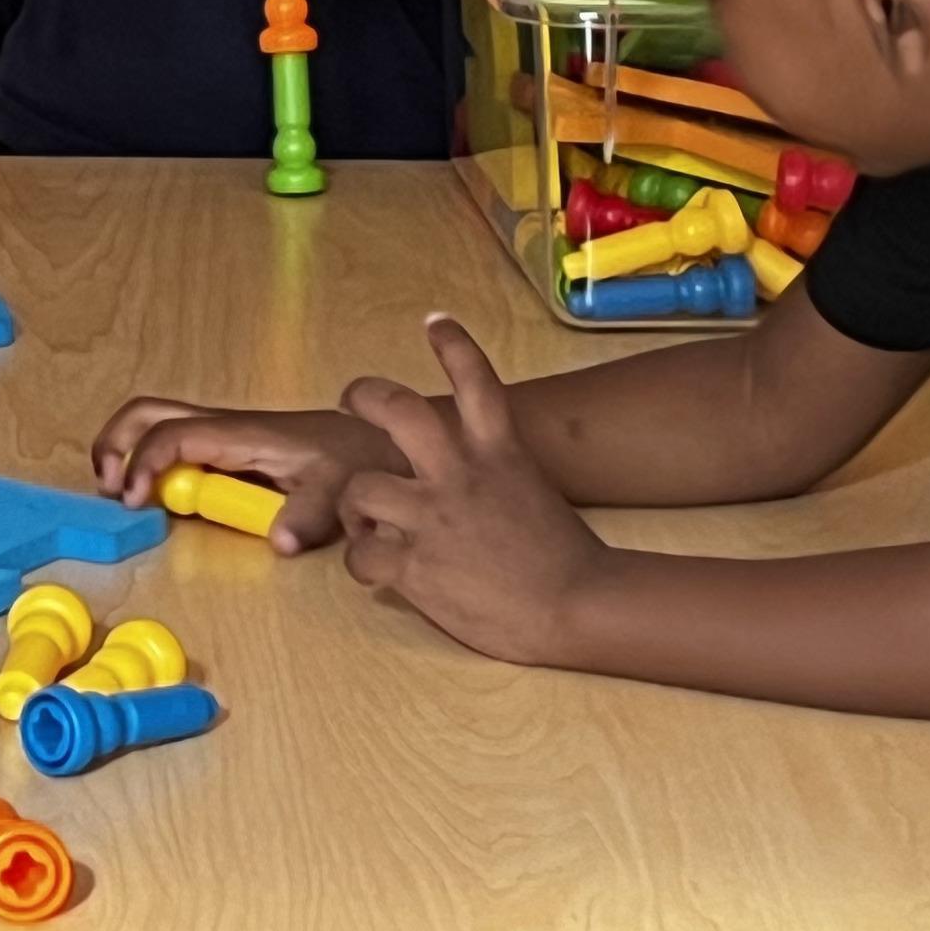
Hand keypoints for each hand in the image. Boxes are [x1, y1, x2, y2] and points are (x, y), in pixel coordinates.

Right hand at [88, 396, 399, 554]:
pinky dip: (151, 463)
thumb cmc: (355, 460)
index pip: (172, 434)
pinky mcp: (230, 451)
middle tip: (106, 487)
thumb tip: (280, 543)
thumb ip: (307, 516)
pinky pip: (176, 445)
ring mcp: (224, 437)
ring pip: (157, 423)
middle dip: (115, 441)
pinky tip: (156, 498)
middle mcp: (223, 428)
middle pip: (148, 412)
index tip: (133, 501)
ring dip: (127, 449)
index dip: (144, 463)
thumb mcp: (338, 491)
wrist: (378, 442)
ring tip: (121, 494)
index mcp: (240, 434)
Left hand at [332, 317, 607, 662]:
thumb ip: (491, 474)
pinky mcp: (417, 567)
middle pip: (399, 412)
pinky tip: (376, 569)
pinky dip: (361, 562)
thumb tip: (459, 477)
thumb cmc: (563, 557)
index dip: (454, 346)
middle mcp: (461, 476)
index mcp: (499, 454)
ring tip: (363, 522)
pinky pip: (362, 556)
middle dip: (365, 396)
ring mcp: (435, 520)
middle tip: (349, 399)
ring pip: (360, 489)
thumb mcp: (531, 490)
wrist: (579, 608)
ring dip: (352, 505)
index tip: (435, 322)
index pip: (476, 383)